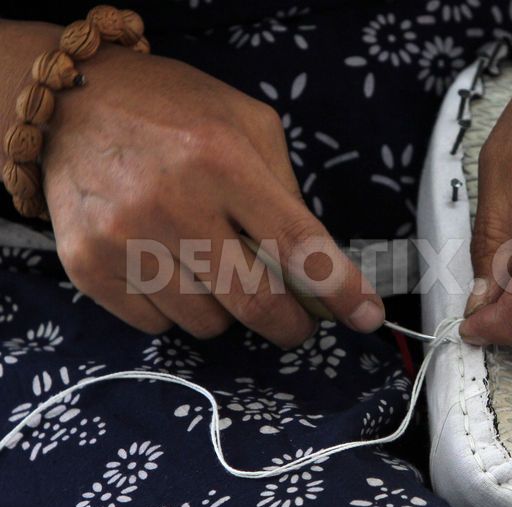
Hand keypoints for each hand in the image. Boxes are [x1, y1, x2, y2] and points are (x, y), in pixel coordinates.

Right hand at [43, 45, 383, 345]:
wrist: (70, 102)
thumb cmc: (173, 109)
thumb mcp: (247, 124)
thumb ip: (285, 190)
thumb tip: (314, 266)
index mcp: (223, 160)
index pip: (298, 244)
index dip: (339, 289)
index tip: (367, 316)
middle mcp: (174, 203)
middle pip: (256, 303)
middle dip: (290, 324)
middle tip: (297, 320)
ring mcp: (126, 239)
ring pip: (208, 323)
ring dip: (226, 309)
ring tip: (213, 268)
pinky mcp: (89, 266)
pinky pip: (158, 325)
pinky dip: (176, 309)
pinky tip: (168, 268)